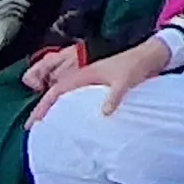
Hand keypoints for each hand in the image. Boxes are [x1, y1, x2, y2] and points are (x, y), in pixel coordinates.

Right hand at [33, 36, 175, 125]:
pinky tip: (71, 120)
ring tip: (46, 126)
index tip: (32, 122)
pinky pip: (78, 98)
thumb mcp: (125, 81)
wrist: (151, 56)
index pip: (57, 91)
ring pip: (66, 96)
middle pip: (57, 94)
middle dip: (43, 109)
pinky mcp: (100, 86)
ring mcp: (91, 82)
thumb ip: (115, 95)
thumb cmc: (136, 65)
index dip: (43, 106)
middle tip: (32, 128)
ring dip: (54, 108)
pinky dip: (70, 108)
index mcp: (85, 74)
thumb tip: (103, 113)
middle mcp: (84, 77)